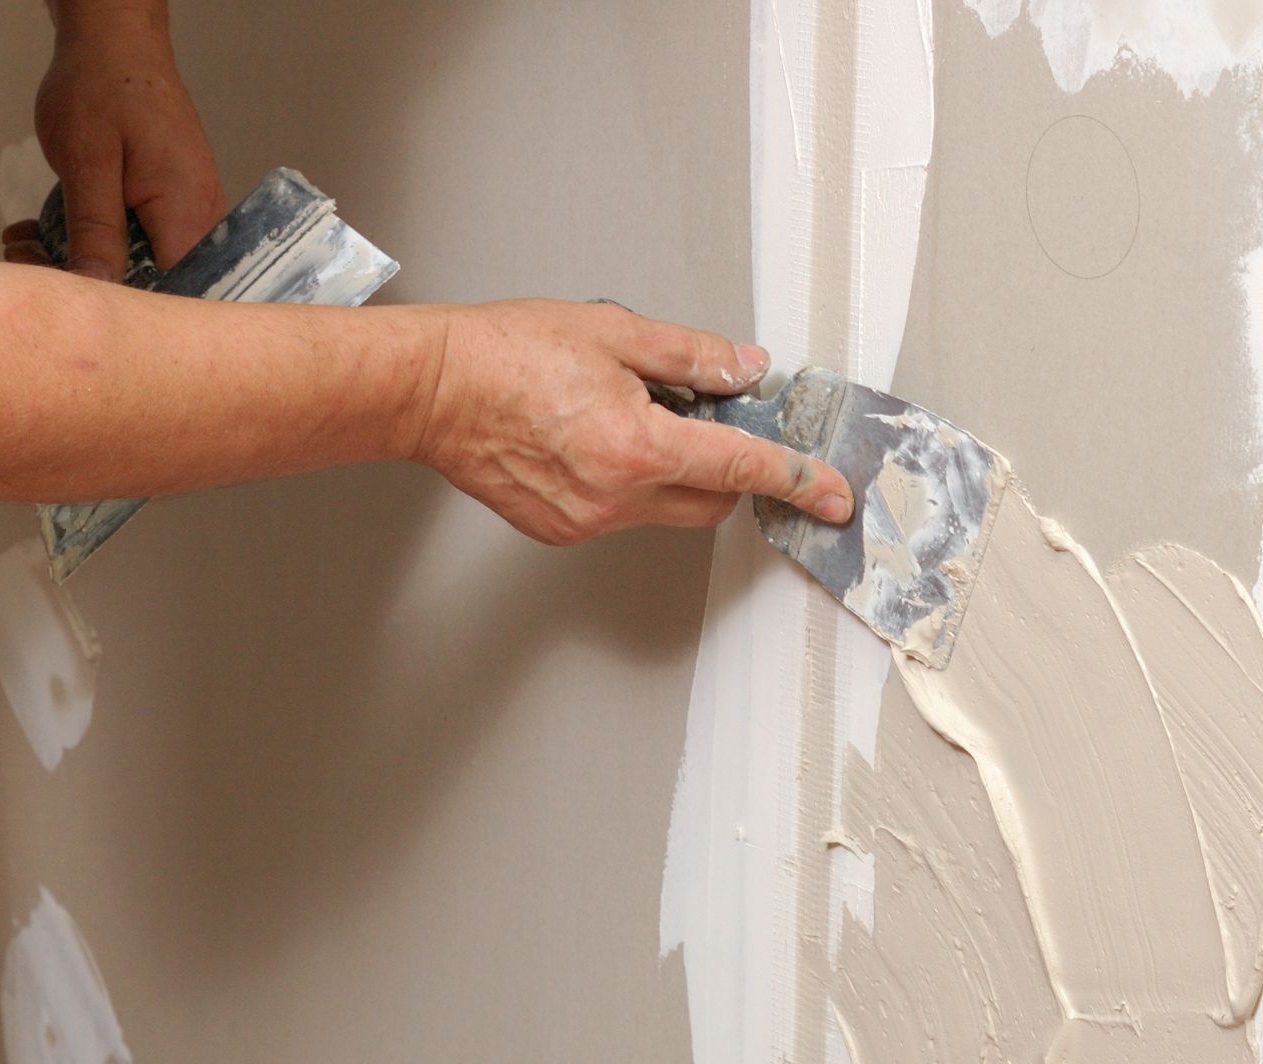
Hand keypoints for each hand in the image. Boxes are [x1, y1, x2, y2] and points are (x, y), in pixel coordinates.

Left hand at [19, 6, 224, 278]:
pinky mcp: (174, 205)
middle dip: (92, 284)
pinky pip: (141, 243)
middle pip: (159, 284)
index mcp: (187, 211)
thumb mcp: (86, 160)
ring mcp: (190, 213)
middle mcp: (202, 218)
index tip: (67, 298)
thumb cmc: (103, 88)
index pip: (173, 290)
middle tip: (27, 258)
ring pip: (144, 266)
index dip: (126, 307)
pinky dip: (96, 242)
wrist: (117, 43)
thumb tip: (98, 286)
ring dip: (85, 261)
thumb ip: (95, 228)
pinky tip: (53, 230)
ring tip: (29, 241)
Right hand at [416, 301, 854, 545]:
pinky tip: (592, 438)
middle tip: (700, 415)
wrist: (430, 390)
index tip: (832, 496)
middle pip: (712, 498)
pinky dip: (629, 480)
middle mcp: (617, 496)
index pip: (742, 468)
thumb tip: (746, 368)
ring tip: (625, 415)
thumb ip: (692, 356)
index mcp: (638, 447)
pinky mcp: (563, 530)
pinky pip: (623, 512)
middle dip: (725, 465)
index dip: (797, 480)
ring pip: (668, 507)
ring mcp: (588, 521)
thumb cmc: (504, 354)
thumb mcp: (614, 333)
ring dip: (672, 469)